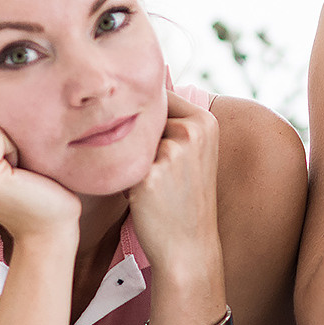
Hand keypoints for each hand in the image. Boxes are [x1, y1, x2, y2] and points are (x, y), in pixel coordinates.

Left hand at [125, 84, 221, 277]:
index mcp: (205, 121)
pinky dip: (121, 178)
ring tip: (148, 184)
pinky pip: (119, 163)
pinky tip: (140, 196)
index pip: (159, 99)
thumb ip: (173, 120)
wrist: (188, 244)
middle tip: (156, 172)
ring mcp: (172, 152)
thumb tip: (146, 80)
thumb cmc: (184, 197)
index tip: (156, 149)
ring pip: (129, 141)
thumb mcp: (191, 152)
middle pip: (142, 118)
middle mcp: (192, 131)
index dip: (148, 123)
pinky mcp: (150, 174)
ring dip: (128, 159)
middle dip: (139, 142)